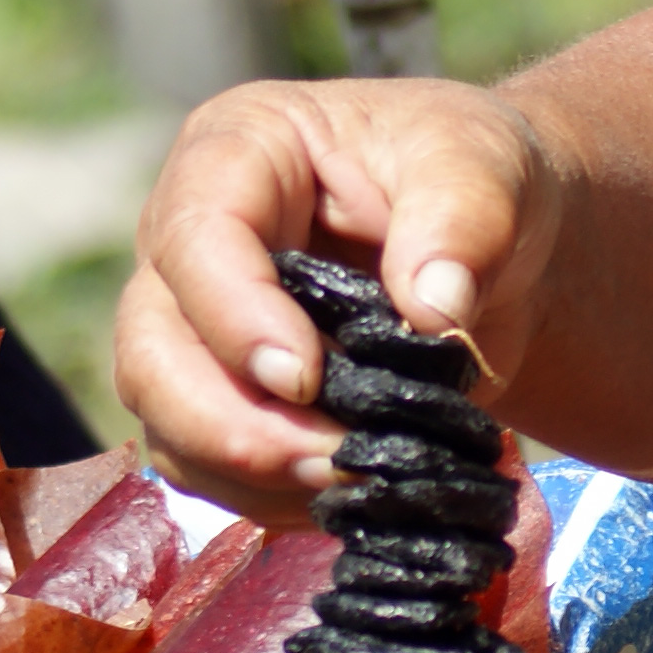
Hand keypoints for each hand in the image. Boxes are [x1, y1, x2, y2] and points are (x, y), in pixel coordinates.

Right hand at [115, 78, 552, 514]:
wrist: (499, 245)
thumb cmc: (475, 175)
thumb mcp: (486, 164)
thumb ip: (465, 219)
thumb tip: (433, 308)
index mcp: (238, 154)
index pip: (198, 235)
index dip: (236, 316)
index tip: (305, 379)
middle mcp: (191, 244)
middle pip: (153, 348)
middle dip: (232, 423)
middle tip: (335, 460)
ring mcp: (196, 328)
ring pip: (169, 423)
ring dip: (253, 473)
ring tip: (359, 479)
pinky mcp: (223, 398)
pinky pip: (210, 470)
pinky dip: (271, 498)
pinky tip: (350, 492)